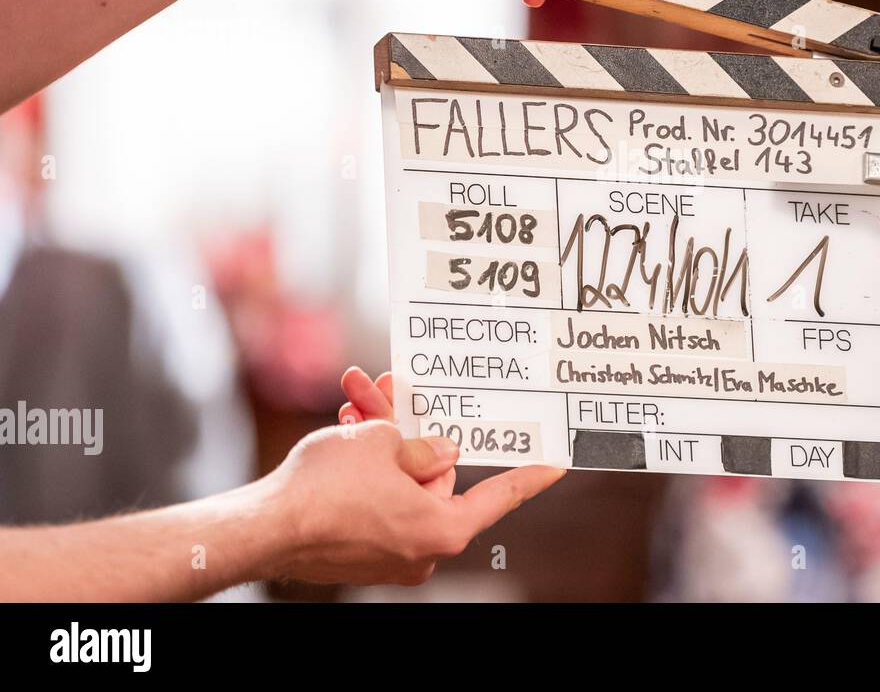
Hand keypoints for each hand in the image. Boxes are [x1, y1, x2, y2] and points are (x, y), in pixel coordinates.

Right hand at [259, 418, 562, 586]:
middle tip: (397, 388)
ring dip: (380, 436)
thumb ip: (421, 444)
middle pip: (433, 476)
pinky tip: (346, 423)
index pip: (498, 496)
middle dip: (412, 428)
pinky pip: (374, 497)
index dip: (529, 476)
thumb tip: (441, 452)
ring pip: (397, 480)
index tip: (557, 465)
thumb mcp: (382, 443)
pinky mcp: (356, 548)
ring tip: (358, 397)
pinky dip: (364, 464)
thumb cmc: (326, 487)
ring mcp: (387, 552)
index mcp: (441, 528)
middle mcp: (420, 548)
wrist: (261, 527)